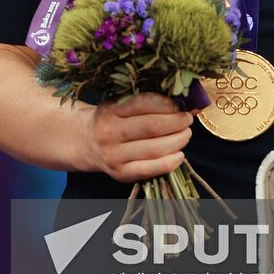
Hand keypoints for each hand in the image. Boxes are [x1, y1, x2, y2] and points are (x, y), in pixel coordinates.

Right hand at [78, 92, 194, 180]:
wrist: (86, 141)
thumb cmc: (111, 118)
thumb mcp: (119, 102)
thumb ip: (146, 100)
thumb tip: (185, 100)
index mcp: (110, 110)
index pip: (143, 103)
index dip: (166, 104)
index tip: (181, 104)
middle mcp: (109, 132)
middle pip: (151, 127)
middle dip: (177, 122)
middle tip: (188, 119)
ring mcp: (114, 155)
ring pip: (154, 149)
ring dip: (177, 141)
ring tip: (186, 134)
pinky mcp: (120, 174)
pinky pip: (149, 169)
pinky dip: (168, 163)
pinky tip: (180, 155)